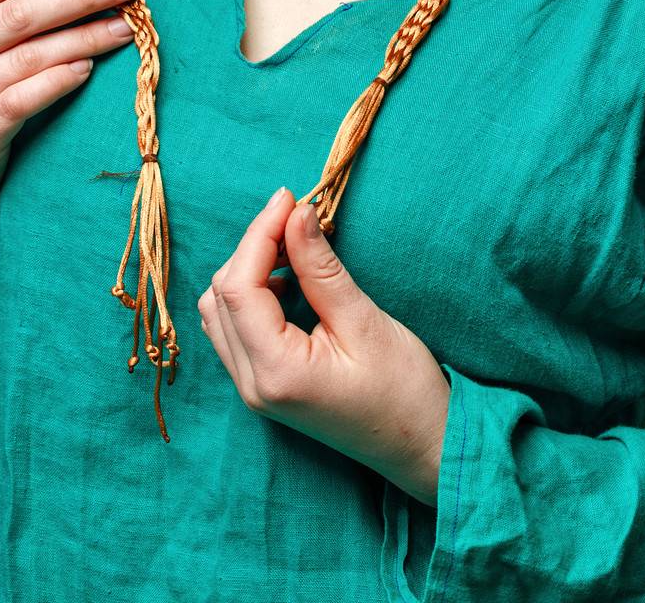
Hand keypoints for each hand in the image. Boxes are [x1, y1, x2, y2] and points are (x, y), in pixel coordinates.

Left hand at [198, 187, 450, 505]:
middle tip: (294, 215)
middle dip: (252, 247)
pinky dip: (252, 296)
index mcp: (275, 372)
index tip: (289, 197)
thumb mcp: (365, 320)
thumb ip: (321, 268)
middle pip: (220, 297)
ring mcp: (254, 391)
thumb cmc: (404, 390)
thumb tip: (295, 214)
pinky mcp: (264, 388)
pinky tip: (288, 281)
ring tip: (292, 246)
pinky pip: (235, 331)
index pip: (239, 287)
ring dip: (248, 271)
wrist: (424, 447)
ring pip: (220, 313)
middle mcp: (252, 385)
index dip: (258, 234)